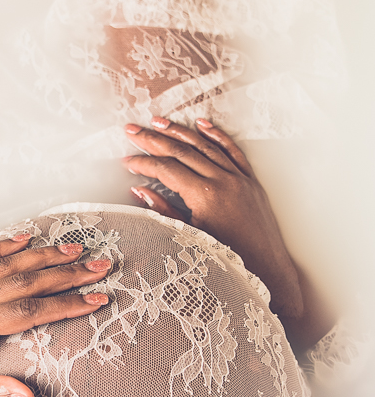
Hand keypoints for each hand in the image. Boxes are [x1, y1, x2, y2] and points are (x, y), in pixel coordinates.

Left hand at [0, 235, 109, 396]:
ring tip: (76, 246)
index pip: (28, 311)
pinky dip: (4, 245)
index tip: (97, 298)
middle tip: (102, 264)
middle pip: (25, 280)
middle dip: (67, 273)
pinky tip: (24, 236)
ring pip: (6, 264)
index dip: (66, 304)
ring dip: (43, 254)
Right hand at [123, 117, 335, 351]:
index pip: (166, 169)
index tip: (127, 162)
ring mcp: (239, 179)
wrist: (269, 274)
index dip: (143, 163)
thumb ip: (163, 212)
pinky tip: (202, 124)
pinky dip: (216, 136)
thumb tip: (140, 190)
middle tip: (133, 131)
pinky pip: (232, 151)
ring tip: (159, 122)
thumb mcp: (190, 238)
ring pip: (205, 146)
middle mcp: (223, 181)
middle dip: (153, 139)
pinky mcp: (251, 182)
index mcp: (205, 196)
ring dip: (179, 131)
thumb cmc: (229, 262)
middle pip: (181, 151)